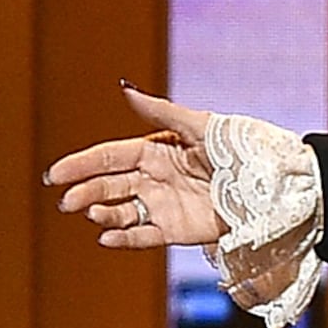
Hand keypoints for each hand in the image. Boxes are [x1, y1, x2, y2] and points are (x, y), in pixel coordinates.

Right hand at [45, 84, 223, 250]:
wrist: (272, 186)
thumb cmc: (240, 149)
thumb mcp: (200, 126)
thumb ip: (161, 112)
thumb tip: (125, 88)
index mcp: (156, 151)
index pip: (110, 157)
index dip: (82, 164)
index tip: (55, 174)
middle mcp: (154, 178)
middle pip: (109, 186)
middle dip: (85, 192)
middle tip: (67, 202)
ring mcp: (163, 206)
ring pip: (121, 212)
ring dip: (102, 214)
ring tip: (91, 214)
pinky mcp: (176, 230)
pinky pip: (143, 236)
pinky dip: (124, 238)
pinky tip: (106, 237)